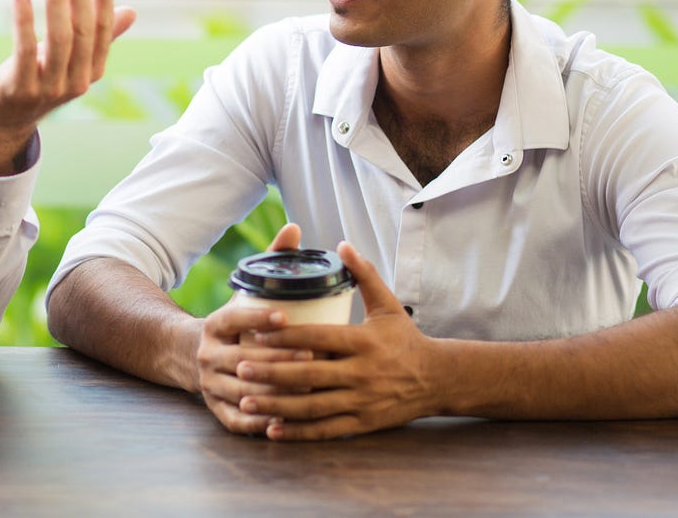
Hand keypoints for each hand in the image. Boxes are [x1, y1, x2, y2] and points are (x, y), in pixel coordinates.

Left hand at [0, 0, 136, 174]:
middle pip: (83, 30)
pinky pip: (25, 50)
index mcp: (91, 71)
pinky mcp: (20, 90)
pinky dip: (24, 20)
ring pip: (58, 38)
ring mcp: (49, 88)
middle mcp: (76, 82)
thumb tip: (132, 12)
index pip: (104, 28)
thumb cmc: (36, 81)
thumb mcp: (68, 58)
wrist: (1, 123)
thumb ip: (99, 37)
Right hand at [194, 222, 312, 433]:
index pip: (233, 318)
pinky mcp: (216, 409)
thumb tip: (295, 228)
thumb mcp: (243, 294)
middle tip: (311, 354)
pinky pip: (237, 420)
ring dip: (274, 391)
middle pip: (242, 359)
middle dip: (276, 358)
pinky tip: (286, 421)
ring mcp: (210, 384)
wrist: (188, 355)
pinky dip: (259, 423)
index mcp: (214, 324)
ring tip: (306, 387)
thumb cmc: (232, 322)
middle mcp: (208, 355)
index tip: (285, 316)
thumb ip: (269, 262)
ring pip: (243, 391)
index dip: (257, 318)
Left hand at [234, 242, 437, 439]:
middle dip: (271, 372)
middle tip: (239, 367)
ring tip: (245, 400)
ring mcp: (361, 401)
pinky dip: (297, 433)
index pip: (318, 337)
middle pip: (309, 374)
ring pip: (312, 406)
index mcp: (363, 342)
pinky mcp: (363, 424)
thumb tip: (342, 244)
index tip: (257, 334)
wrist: (438, 379)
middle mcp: (361, 373)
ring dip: (276, 405)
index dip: (286, 337)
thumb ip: (364, 275)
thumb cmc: (406, 339)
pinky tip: (271, 430)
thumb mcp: (388, 305)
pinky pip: (325, 431)